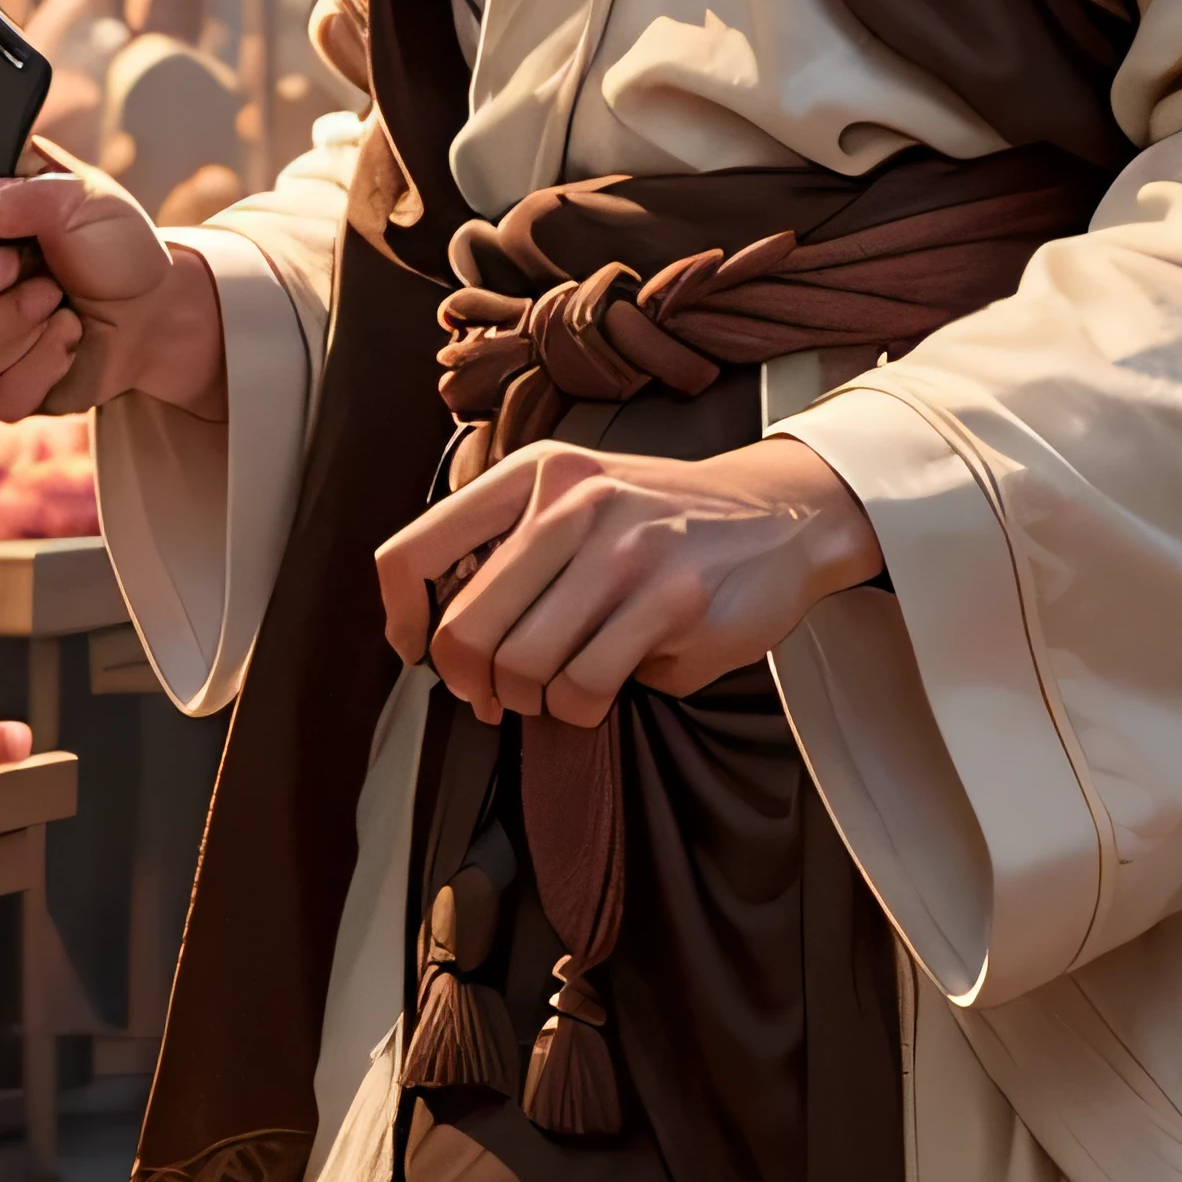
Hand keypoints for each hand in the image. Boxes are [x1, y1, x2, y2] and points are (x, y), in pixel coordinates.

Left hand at [377, 433, 880, 727]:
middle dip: (474, 684)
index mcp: (533, 474)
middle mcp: (572, 502)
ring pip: (523, 668)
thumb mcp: (577, 496)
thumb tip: (439, 635)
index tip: (419, 654)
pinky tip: (608, 685)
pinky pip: (584, 688)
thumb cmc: (662, 521)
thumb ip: (510, 543)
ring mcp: (624, 551)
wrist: (781, 514)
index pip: (414, 552)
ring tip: (562, 687)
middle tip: (499, 694)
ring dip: (533, 701)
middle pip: (464, 632)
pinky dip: (583, 708)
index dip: (401, 621)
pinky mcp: (671, 602)